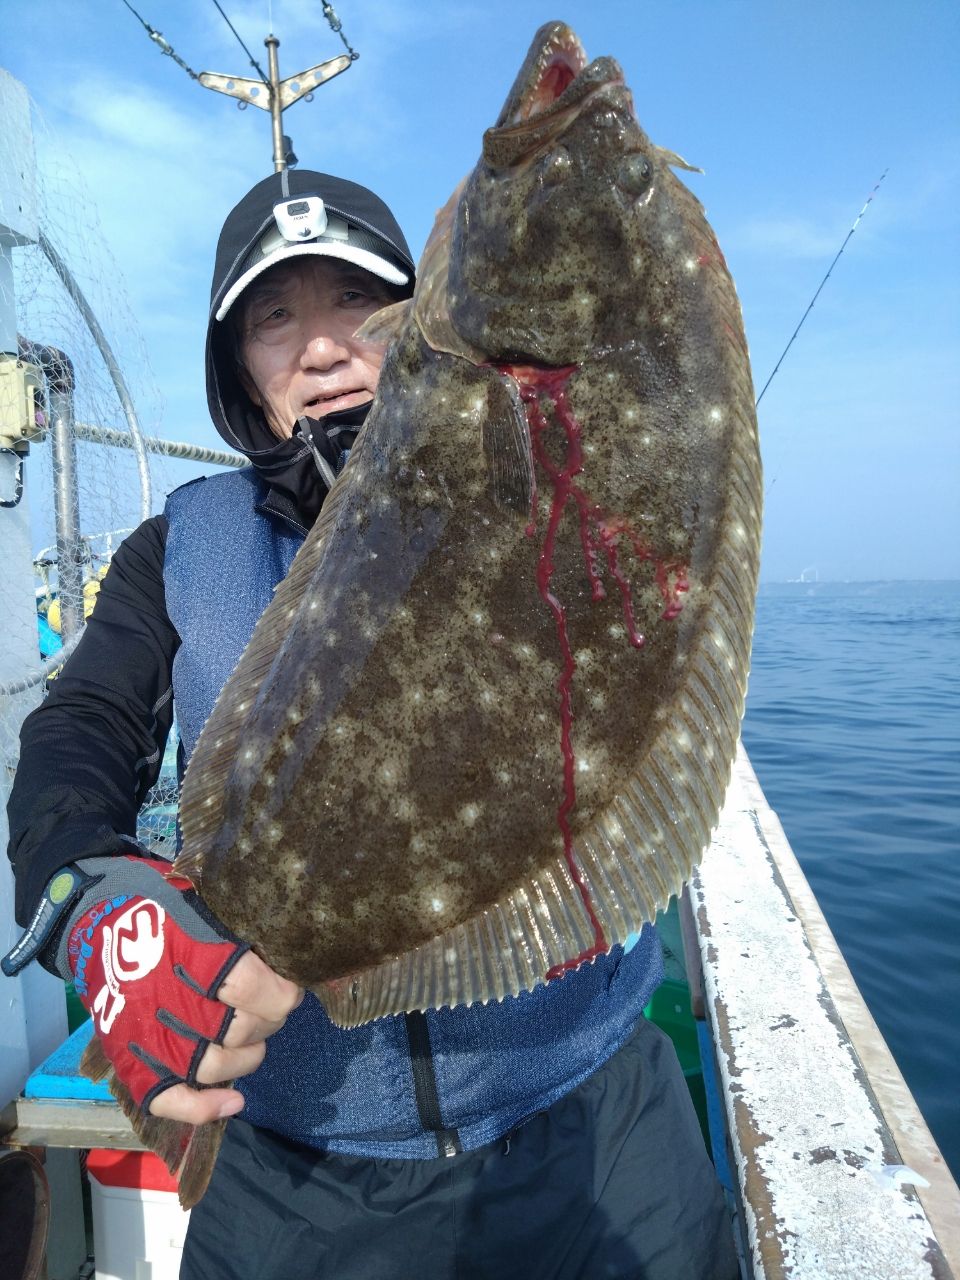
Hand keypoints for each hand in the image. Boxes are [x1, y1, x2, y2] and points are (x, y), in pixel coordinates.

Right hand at [65, 856, 302, 1122]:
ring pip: (213, 1066)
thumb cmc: (157, 902)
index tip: (292, 984)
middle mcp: (162, 996)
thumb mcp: (199, 897)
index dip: (280, 992)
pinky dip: (204, 1108)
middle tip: (275, 1006)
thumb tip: (290, 943)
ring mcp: (144, 1034)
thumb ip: (238, 922)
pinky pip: (169, 1099)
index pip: (246, 986)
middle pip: (238, 1028)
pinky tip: (234, 1102)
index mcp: (183, 949)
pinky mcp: (129, 1059)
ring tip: (257, 1039)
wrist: (92, 918)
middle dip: (271, 1020)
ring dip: (249, 1057)